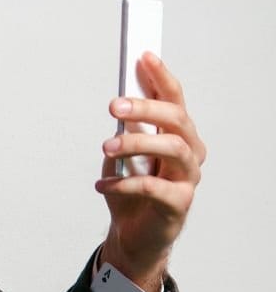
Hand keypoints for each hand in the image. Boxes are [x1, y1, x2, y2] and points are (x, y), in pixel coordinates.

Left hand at [96, 52, 205, 291]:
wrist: (132, 235)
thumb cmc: (130, 191)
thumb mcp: (123, 154)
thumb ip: (126, 128)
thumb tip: (121, 101)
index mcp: (178, 136)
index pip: (175, 100)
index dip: (161, 77)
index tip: (143, 56)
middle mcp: (189, 153)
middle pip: (177, 120)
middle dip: (146, 107)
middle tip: (113, 105)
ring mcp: (187, 179)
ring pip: (172, 148)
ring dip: (136, 142)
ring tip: (106, 146)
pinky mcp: (179, 204)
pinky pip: (154, 187)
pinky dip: (125, 182)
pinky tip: (102, 184)